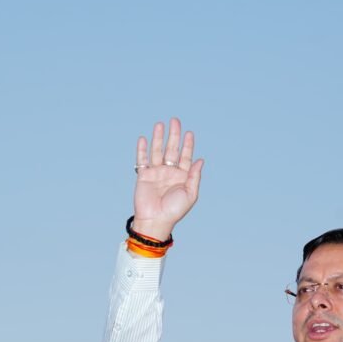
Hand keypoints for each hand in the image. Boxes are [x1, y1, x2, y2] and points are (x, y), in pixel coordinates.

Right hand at [131, 117, 203, 240]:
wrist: (155, 220)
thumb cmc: (174, 210)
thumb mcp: (190, 194)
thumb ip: (194, 176)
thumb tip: (200, 160)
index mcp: (182, 176)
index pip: (185, 156)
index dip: (187, 144)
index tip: (189, 132)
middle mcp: (169, 172)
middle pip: (171, 149)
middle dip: (174, 135)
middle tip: (175, 121)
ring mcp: (156, 173)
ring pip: (157, 151)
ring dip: (158, 138)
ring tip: (160, 124)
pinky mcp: (143, 176)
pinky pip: (142, 160)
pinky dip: (142, 150)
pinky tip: (143, 139)